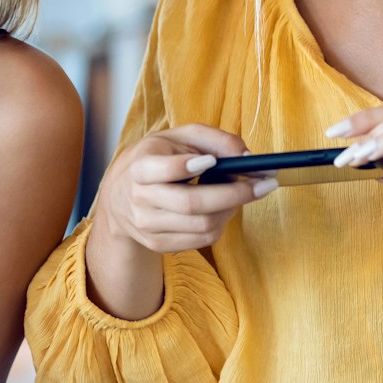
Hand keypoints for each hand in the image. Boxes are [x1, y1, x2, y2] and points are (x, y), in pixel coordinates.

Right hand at [95, 124, 273, 254]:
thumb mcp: (179, 138)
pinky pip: (202, 240)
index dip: (187, 166)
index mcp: (141, 166)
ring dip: (231, 209)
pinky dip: (221, 224)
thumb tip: (247, 157)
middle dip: (234, 194)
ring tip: (241, 193)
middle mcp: (139, 198)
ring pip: (203, 225)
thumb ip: (214, 139)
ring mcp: (147, 225)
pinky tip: (223, 209)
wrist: (119, 197)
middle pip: (192, 204)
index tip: (211, 161)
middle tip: (262, 184)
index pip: (163, 170)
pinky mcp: (157, 244)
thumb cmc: (158, 159)